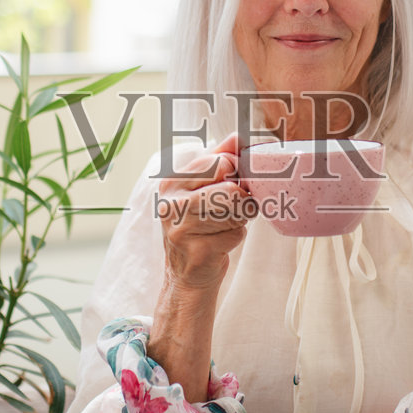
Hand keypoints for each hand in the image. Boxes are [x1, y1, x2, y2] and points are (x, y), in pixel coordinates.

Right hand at [157, 133, 250, 291]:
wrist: (185, 274)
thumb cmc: (198, 227)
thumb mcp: (202, 188)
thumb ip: (219, 159)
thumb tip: (237, 137)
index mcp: (172, 181)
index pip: (220, 162)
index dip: (236, 173)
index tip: (232, 184)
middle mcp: (171, 202)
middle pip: (231, 188)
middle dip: (241, 198)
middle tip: (231, 208)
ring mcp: (181, 228)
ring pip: (237, 209)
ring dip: (240, 218)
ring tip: (224, 225)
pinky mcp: (197, 251)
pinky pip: (236, 233)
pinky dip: (236, 237)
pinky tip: (219, 243)